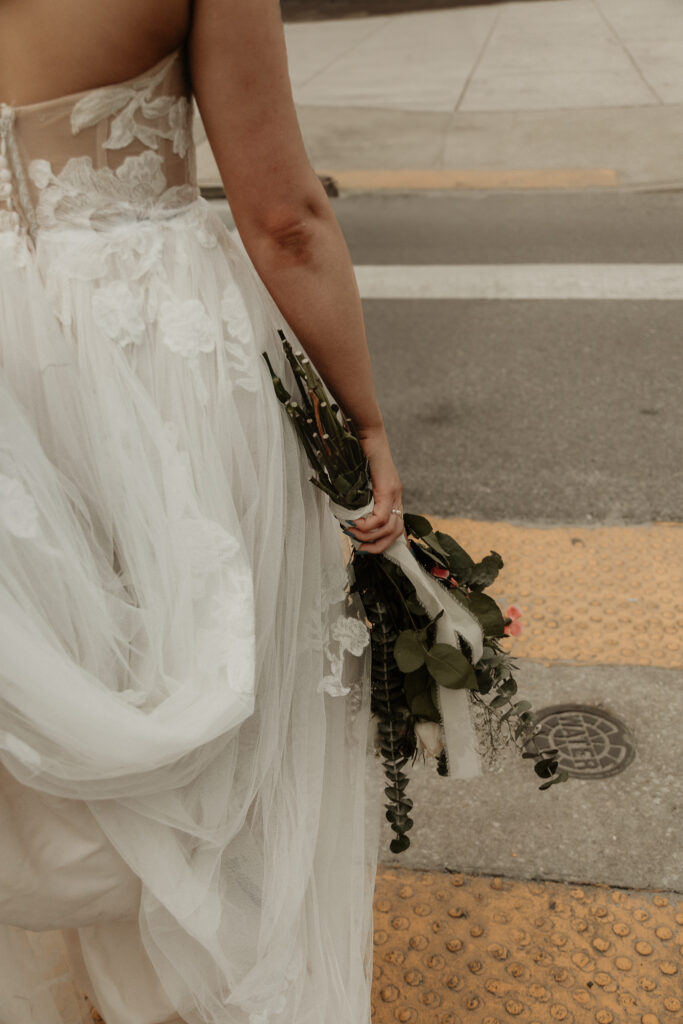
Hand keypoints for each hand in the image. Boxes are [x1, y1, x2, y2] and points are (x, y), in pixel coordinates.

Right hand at [347, 425, 404, 554]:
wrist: (364, 433)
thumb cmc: (356, 455)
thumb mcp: (356, 484)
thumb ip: (355, 500)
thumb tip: (345, 519)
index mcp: (391, 497)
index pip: (397, 528)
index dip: (386, 543)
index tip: (368, 549)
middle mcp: (396, 497)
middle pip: (397, 533)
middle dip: (379, 547)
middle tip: (360, 548)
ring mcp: (394, 493)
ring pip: (390, 528)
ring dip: (370, 536)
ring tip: (352, 532)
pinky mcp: (387, 489)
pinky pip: (381, 517)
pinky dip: (368, 525)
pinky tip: (355, 523)